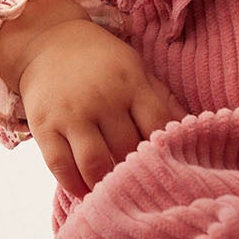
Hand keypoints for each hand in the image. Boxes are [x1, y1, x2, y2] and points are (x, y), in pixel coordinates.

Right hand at [7, 10, 182, 198]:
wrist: (46, 41)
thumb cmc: (101, 61)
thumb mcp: (135, 68)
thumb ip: (162, 101)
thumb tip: (194, 133)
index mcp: (130, 83)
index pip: (157, 126)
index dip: (167, 152)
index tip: (171, 170)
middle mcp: (101, 98)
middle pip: (127, 149)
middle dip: (137, 173)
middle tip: (145, 190)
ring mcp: (71, 113)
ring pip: (95, 163)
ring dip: (107, 186)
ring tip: (115, 197)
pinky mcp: (44, 125)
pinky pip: (60, 166)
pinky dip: (74, 186)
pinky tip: (85, 193)